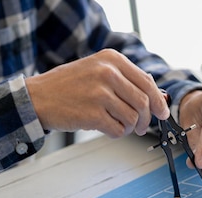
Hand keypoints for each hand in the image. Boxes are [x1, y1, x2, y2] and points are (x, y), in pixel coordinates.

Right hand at [25, 49, 168, 136]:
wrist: (38, 97)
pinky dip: (116, 133)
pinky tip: (106, 128)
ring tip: (118, 126)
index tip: (162, 113)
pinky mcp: (93, 114)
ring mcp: (100, 93)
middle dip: (146, 119)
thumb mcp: (98, 71)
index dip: (158, 101)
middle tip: (140, 127)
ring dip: (129, 127)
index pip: (147, 82)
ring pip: (132, 118)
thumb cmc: (69, 87)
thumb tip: (158, 98)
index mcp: (112, 59)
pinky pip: (118, 130)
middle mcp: (107, 73)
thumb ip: (126, 81)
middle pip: (143, 102)